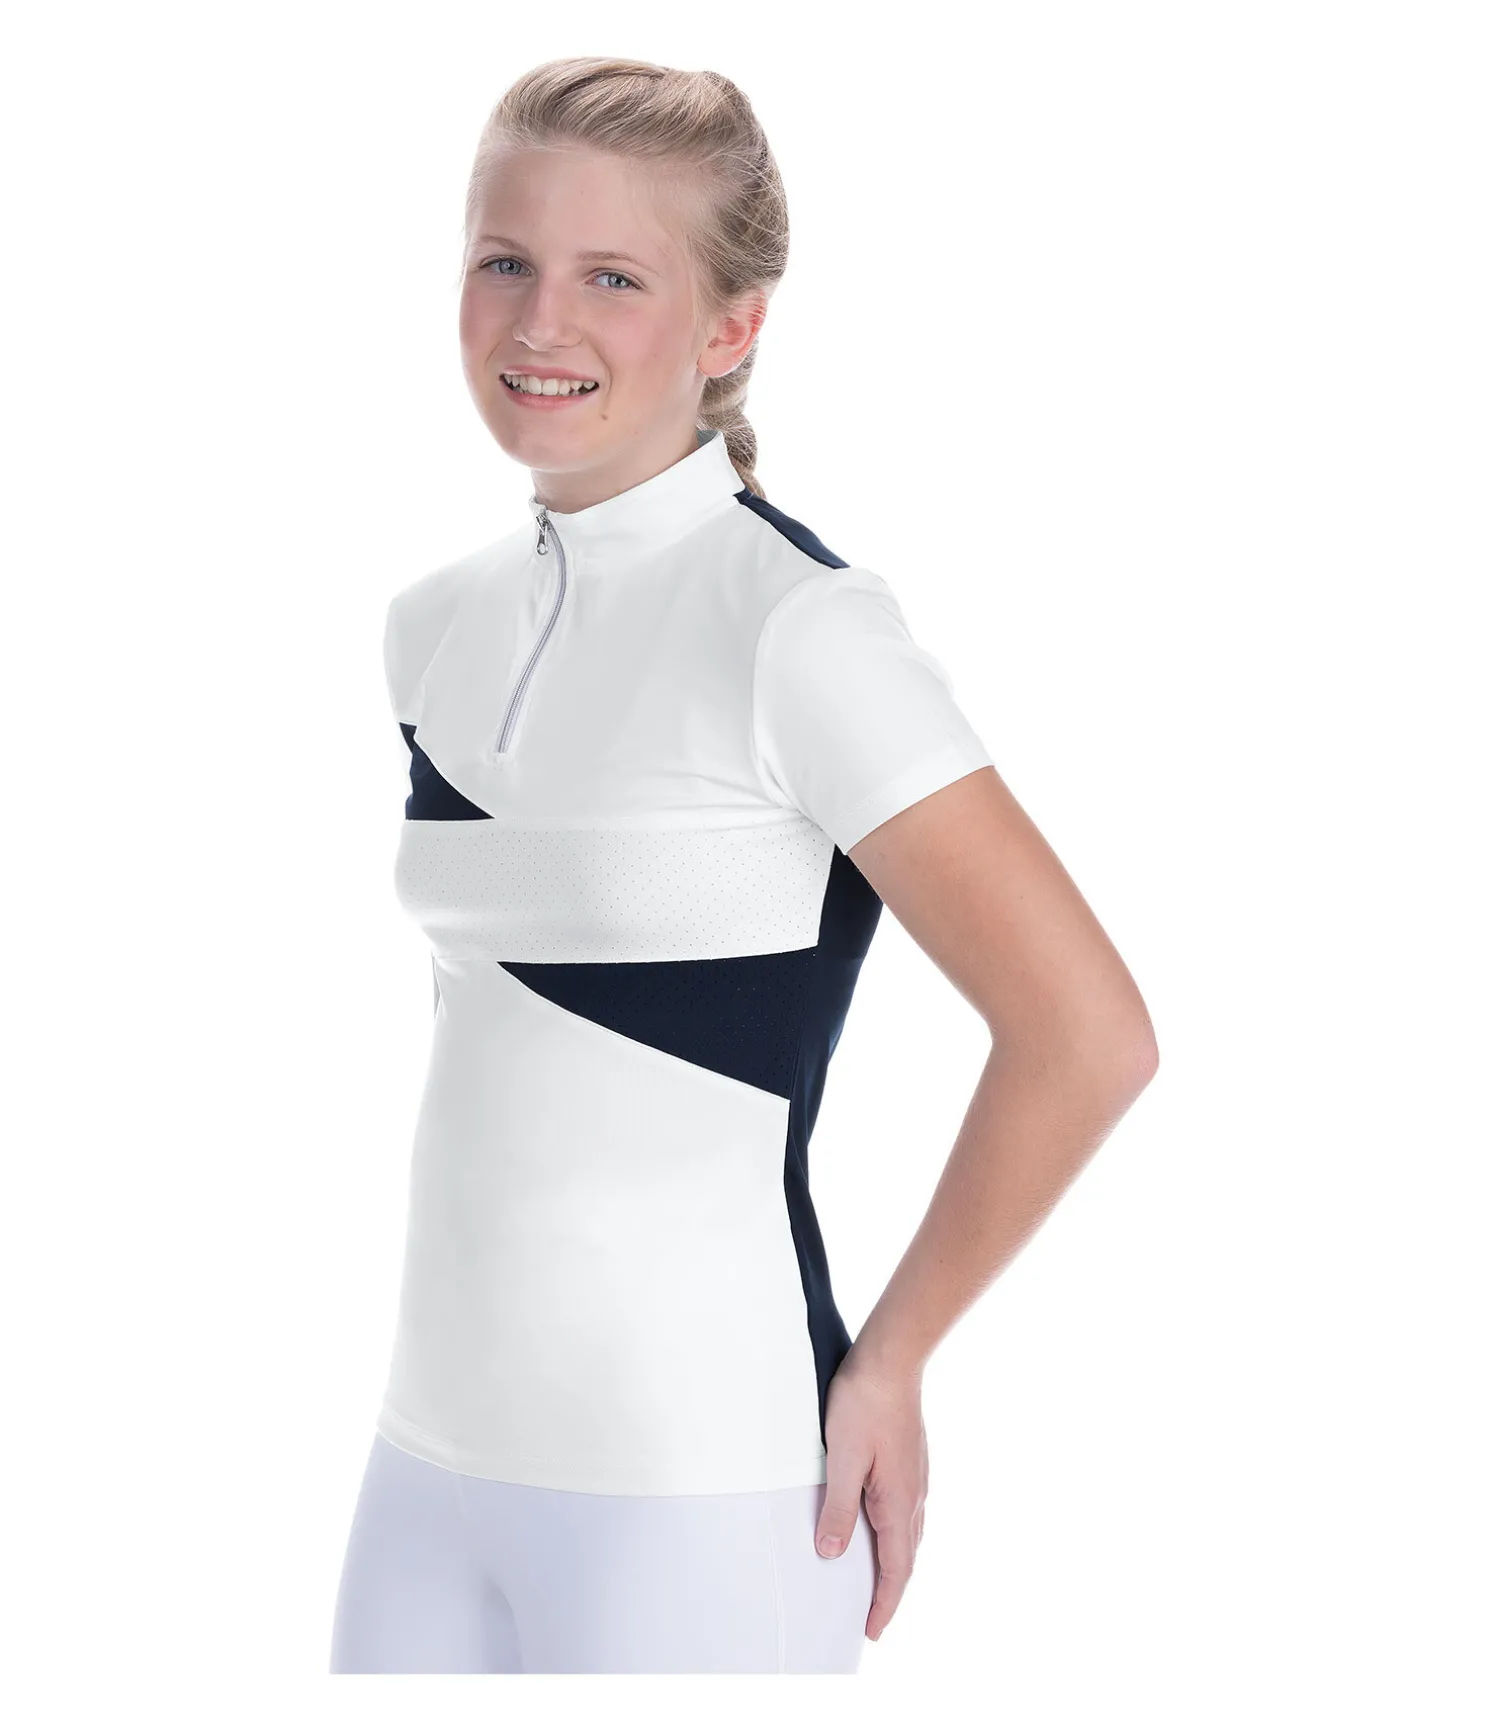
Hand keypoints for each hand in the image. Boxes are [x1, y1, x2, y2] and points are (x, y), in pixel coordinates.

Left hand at [813, 1347, 928, 1641]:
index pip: (896, 1569)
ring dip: (893, 1562)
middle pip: (906, 1557)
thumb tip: (832, 1554)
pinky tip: (877, 1526)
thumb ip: (838, 1508)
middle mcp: (915, 1495)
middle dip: (890, 1591)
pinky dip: (893, 1534)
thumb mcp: (842, 1459)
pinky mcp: (911, 1460)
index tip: (871, 1632)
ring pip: (907, 1533)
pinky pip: (904, 1510)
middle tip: (871, 1618)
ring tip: (874, 1581)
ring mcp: (916, 1476)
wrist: (892, 1358)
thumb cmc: (864, 1403)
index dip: (884, 1604)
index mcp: (899, 1502)